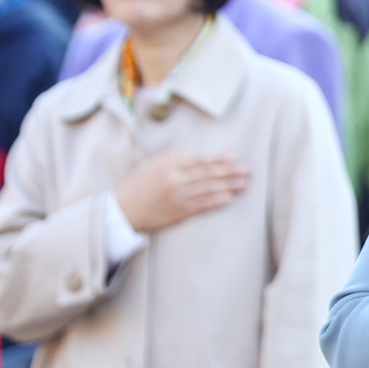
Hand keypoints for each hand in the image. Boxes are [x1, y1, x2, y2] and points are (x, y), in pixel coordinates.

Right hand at [115, 151, 249, 231]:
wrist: (123, 211)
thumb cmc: (136, 185)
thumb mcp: (149, 165)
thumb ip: (171, 158)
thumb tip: (193, 154)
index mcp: (167, 166)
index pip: (198, 160)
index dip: (217, 159)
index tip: (233, 157)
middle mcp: (174, 180)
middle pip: (207, 174)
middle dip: (228, 171)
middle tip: (245, 170)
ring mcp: (177, 197)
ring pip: (208, 189)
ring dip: (228, 186)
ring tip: (243, 183)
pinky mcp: (178, 212)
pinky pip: (201, 205)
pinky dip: (216, 201)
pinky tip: (229, 198)